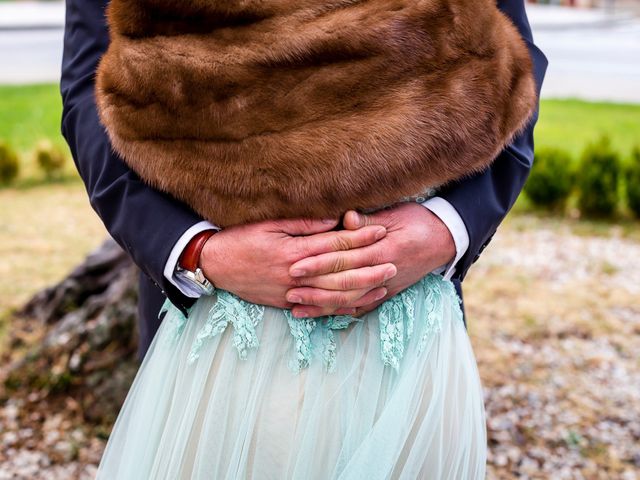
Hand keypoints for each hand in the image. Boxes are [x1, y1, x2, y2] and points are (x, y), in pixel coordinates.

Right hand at [199, 217, 389, 314]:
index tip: (381, 231)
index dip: (360, 238)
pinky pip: (318, 308)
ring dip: (360, 291)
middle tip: (393, 263)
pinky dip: (339, 308)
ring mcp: (292, 292)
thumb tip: (332, 219)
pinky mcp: (287, 303)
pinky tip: (356, 305)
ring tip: (383, 286)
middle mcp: (296, 275)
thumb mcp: (268, 224)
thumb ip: (302, 223)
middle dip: (369, 268)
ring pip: (333, 295)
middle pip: (340, 273)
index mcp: (294, 251)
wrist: (214, 265)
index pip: (335, 244)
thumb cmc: (241, 238)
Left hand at [286, 203, 455, 317]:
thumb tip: (346, 217)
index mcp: (380, 248)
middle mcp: (381, 271)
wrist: (445, 238)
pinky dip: (342, 313)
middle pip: (341, 283)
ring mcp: (385, 286)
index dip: (317, 262)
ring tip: (297, 308)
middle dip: (313, 288)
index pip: (342, 257)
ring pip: (349, 300)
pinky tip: (323, 316)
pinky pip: (362, 307)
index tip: (294, 265)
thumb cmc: (418, 220)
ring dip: (322, 305)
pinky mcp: (388, 293)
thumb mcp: (395, 213)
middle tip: (288, 290)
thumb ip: (368, 219)